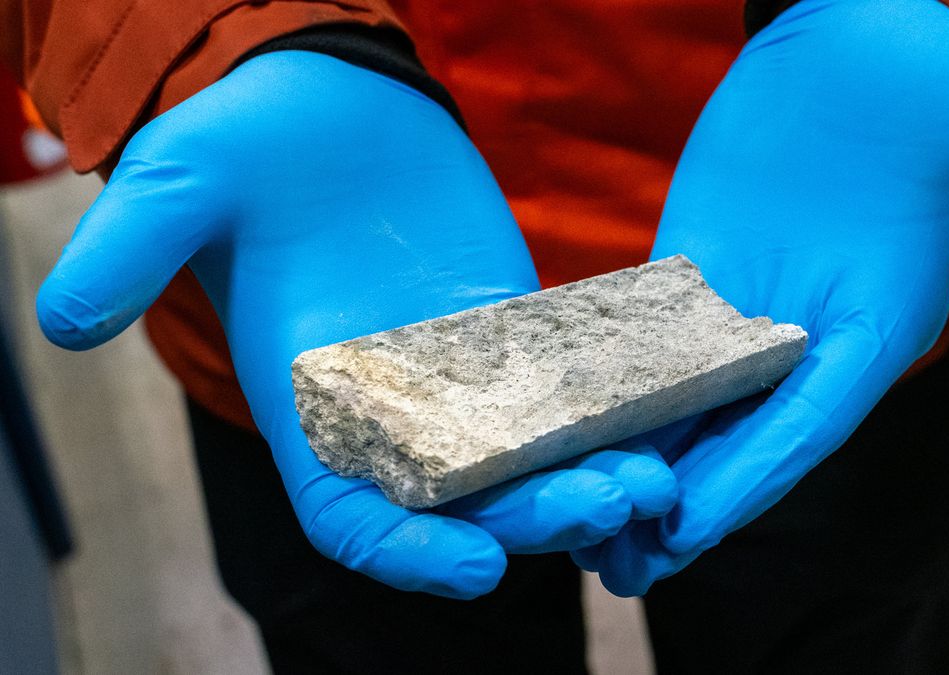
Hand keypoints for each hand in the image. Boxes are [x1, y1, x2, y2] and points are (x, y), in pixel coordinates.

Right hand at [37, 51, 676, 598]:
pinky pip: (566, 390)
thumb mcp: (179, 181)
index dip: (406, 553)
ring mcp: (459, 378)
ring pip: (525, 459)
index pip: (352, 516)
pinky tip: (658, 417)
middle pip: (461, 502)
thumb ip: (129, 245)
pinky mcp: (513, 331)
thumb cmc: (243, 146)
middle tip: (602, 504)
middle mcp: (390, 413)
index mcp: (308, 409)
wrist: (320, 103)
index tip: (473, 566)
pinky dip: (606, 415)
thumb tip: (63, 318)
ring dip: (583, 479)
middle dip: (526, 519)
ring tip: (648, 476)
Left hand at [576, 0, 948, 595]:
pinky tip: (563, 426)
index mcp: (874, 324)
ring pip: (687, 404)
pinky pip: (647, 341)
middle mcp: (807, 332)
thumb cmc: (940, 73)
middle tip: (617, 567)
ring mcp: (747, 305)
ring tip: (572, 525)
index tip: (689, 524)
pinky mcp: (697, 267)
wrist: (866, 29)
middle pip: (741, 437)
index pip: (811, 418)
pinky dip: (611, 389)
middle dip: (682, 504)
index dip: (752, 475)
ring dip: (636, 465)